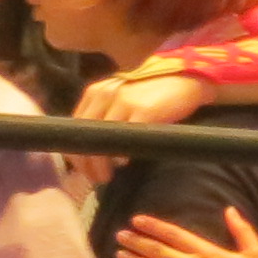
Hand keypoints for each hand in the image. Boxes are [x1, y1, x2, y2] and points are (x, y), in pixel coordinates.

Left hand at [71, 68, 214, 187]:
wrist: (184, 79)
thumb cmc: (150, 95)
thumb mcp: (119, 99)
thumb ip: (104, 115)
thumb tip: (91, 148)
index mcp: (95, 92)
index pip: (74, 126)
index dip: (75, 150)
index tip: (81, 168)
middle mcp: (105, 94)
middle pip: (86, 134)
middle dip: (85, 162)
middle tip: (94, 178)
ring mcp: (124, 101)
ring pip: (103, 139)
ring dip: (101, 163)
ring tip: (107, 176)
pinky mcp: (144, 110)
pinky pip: (127, 137)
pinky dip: (122, 153)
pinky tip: (124, 162)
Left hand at [117, 207, 257, 257]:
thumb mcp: (256, 254)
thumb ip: (242, 230)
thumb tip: (230, 210)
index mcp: (207, 253)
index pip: (173, 234)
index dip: (153, 226)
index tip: (137, 220)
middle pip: (157, 250)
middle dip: (136, 241)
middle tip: (121, 235)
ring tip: (119, 254)